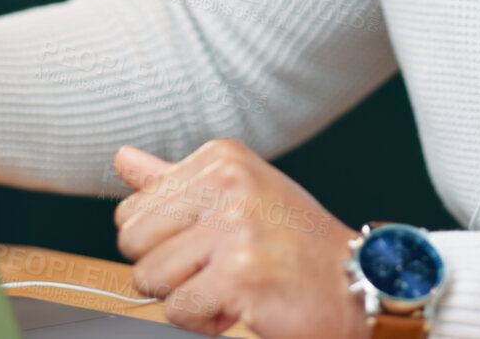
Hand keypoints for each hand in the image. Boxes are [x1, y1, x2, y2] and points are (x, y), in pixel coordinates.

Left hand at [113, 139, 368, 338]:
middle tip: (220, 269)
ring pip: (150, 279)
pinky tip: (243, 306)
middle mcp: (228, 183)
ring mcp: (235, 227)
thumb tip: (122, 159)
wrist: (358, 284)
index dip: (165, 243)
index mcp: (221, 159)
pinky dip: (206, 321)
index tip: (212, 244)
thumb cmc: (294, 244)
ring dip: (187, 298)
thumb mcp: (238, 196)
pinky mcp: (239, 274)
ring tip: (233, 286)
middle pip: (133, 243)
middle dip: (169, 271)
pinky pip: (178, 311)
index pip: (133, 210)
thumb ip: (175, 182)